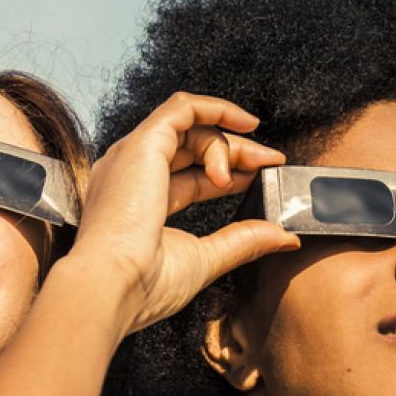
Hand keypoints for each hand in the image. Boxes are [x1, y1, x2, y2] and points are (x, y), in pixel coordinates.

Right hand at [65, 92, 298, 332]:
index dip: (227, 175)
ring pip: (189, 128)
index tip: (260, 178)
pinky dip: (216, 109)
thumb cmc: (143, 285)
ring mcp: (132, 158)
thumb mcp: (205, 259)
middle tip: (270, 163)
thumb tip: (284, 237)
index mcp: (136, 205)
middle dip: (236, 153)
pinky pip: (181, 109)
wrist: (111, 287)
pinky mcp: (142, 145)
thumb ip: (243, 241)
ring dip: (230, 142)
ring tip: (258, 162)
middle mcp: (129, 176)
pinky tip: (245, 123)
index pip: (188, 178)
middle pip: (190, 149)